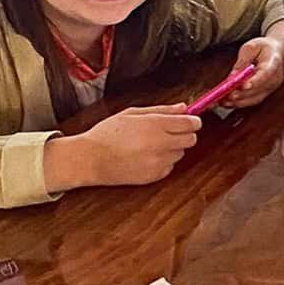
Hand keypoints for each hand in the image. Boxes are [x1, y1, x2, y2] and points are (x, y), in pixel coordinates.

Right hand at [44, 104, 200, 193]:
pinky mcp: (154, 176)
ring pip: (181, 153)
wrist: (90, 159)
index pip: (190, 123)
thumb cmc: (107, 134)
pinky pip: (170, 167)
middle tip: (171, 131)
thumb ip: (161, 110)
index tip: (191, 120)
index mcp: (154, 125)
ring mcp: (157, 162)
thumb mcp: (132, 113)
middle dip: (185, 134)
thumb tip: (183, 108)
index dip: (193, 121)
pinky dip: (164, 161)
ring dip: (173, 148)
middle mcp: (159, 144)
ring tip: (152, 144)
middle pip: (191, 139)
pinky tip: (146, 156)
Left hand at [222, 33, 283, 107]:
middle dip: (241, 95)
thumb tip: (232, 77)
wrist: (276, 51)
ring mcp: (271, 87)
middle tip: (226, 95)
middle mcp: (275, 78)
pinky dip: (240, 103)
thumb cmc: (264, 47)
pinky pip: (252, 100)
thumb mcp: (250, 47)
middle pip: (258, 90)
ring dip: (238, 102)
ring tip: (223, 101)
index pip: (265, 74)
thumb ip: (241, 62)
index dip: (254, 82)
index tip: (242, 86)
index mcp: (273, 63)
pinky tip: (228, 102)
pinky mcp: (265, 93)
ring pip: (255, 99)